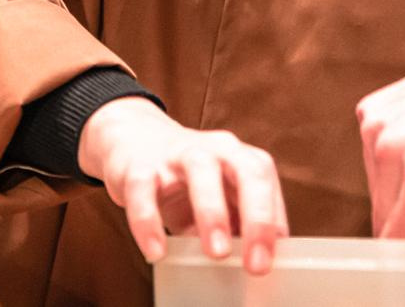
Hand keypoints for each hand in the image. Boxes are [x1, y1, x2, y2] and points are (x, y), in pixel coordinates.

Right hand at [77, 97, 286, 272]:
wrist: (133, 140)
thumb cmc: (187, 181)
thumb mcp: (218, 200)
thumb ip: (237, 225)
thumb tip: (257, 264)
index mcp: (240, 158)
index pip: (265, 182)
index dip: (271, 222)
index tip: (267, 263)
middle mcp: (216, 149)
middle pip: (247, 170)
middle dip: (257, 217)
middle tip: (255, 263)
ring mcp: (178, 153)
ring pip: (199, 170)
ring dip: (212, 212)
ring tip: (216, 253)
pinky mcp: (139, 164)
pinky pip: (144, 187)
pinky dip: (148, 220)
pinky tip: (156, 251)